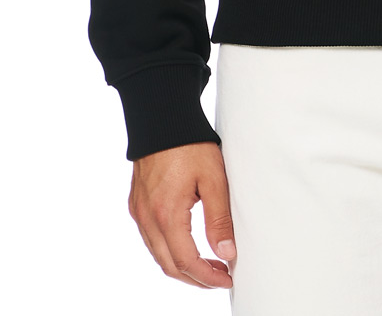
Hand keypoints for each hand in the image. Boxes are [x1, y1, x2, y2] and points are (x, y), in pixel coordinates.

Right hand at [128, 141, 235, 288]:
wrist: (162, 119)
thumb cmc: (190, 145)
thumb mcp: (213, 179)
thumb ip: (219, 218)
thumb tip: (227, 252)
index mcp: (167, 214)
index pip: (186, 262)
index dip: (207, 276)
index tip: (227, 278)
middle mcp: (147, 218)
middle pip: (169, 265)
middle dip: (196, 278)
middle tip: (220, 276)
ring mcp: (139, 212)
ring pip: (158, 255)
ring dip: (182, 266)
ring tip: (209, 263)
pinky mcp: (137, 204)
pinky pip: (151, 239)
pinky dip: (169, 250)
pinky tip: (187, 245)